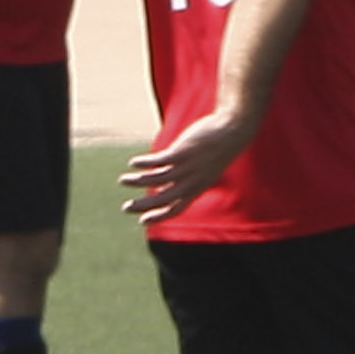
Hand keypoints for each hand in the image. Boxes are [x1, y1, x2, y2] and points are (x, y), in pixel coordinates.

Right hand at [119, 114, 252, 223]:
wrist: (232, 131)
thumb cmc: (217, 149)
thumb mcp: (204, 170)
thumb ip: (186, 180)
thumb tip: (166, 186)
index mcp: (197, 189)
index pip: (176, 209)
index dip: (158, 217)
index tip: (143, 221)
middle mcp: (190, 182)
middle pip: (162, 199)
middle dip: (142, 206)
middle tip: (126, 208)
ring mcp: (186, 168)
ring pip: (156, 180)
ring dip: (137, 182)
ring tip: (122, 180)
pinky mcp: (181, 152)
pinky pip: (158, 161)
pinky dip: (144, 163)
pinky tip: (133, 163)